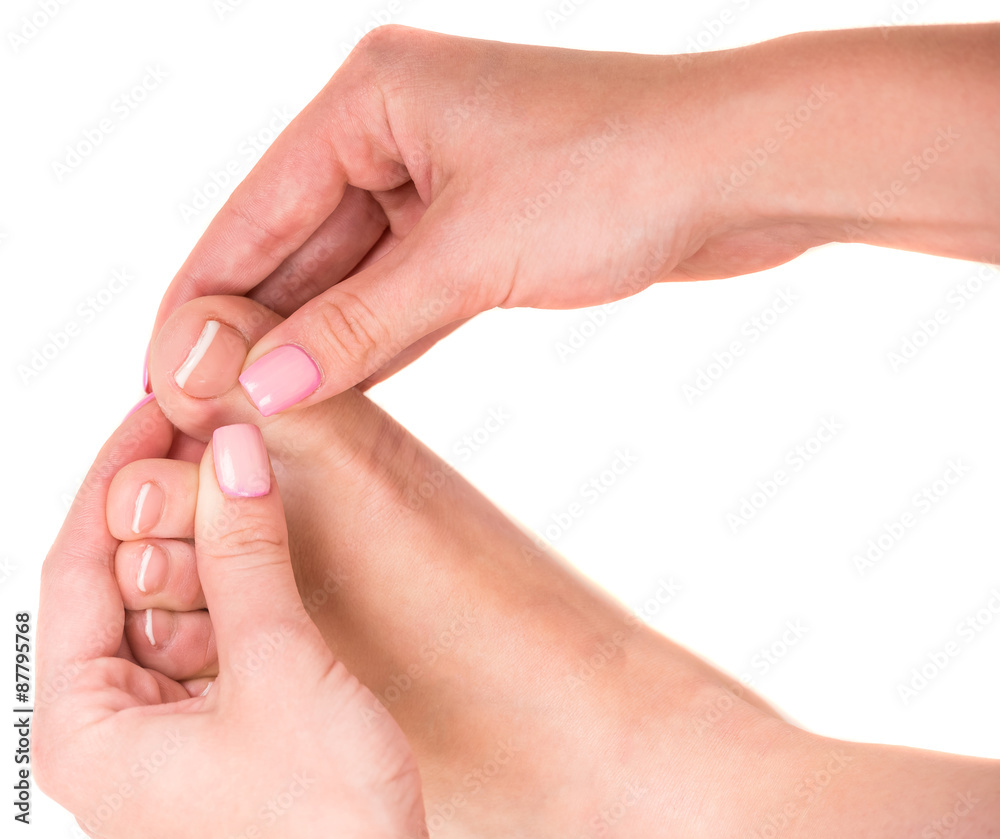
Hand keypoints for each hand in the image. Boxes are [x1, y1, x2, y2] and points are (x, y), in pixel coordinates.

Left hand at [34, 402, 425, 837]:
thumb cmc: (323, 835)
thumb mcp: (281, 674)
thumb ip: (248, 559)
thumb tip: (230, 456)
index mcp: (86, 730)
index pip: (74, 568)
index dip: (115, 476)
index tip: (158, 407)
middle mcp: (112, 732)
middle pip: (118, 583)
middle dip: (164, 504)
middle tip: (213, 432)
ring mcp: (167, 736)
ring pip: (169, 608)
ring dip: (205, 542)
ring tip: (243, 475)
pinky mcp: (217, 735)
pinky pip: (210, 638)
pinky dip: (233, 587)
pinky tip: (265, 546)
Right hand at [151, 24, 999, 410]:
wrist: (744, 167)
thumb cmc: (618, 172)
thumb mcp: (467, 255)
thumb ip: (359, 321)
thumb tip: (265, 383)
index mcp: (372, 98)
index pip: (255, 210)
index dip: (205, 298)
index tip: (164, 375)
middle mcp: (398, 130)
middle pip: (298, 243)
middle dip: (255, 326)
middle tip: (203, 410)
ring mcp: (444, 179)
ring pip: (354, 273)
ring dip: (314, 340)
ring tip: (256, 412)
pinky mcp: (487, 225)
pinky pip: (408, 288)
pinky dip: (376, 336)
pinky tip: (335, 386)